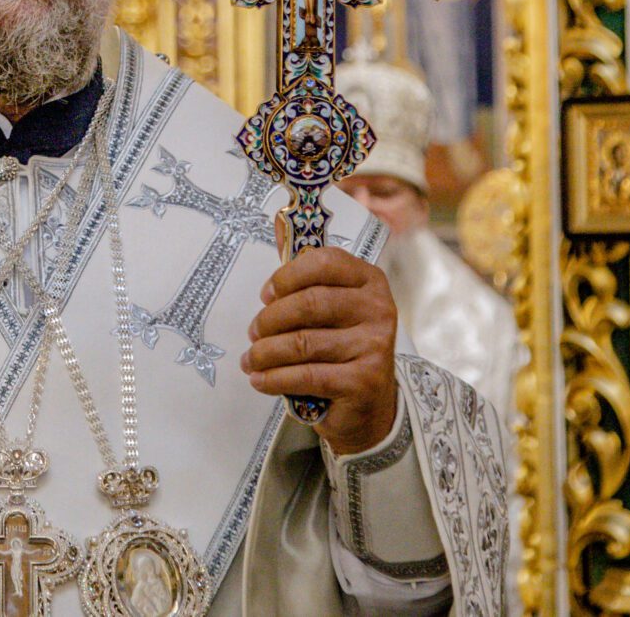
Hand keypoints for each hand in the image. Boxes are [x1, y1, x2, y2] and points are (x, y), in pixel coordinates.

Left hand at [241, 246, 398, 456]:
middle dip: (270, 319)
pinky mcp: (364, 381)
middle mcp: (379, 309)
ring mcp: (375, 346)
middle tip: (253, 333)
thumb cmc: (341, 347)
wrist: (369, 406)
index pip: (324, 263)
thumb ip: (307, 272)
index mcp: (370, 281)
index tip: (265, 294)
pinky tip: (259, 379)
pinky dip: (274, 378)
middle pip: (309, 303)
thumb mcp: (330, 307)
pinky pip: (307, 375)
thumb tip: (278, 223)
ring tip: (250, 359)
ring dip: (265, 352)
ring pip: (303, 342)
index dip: (286, 276)